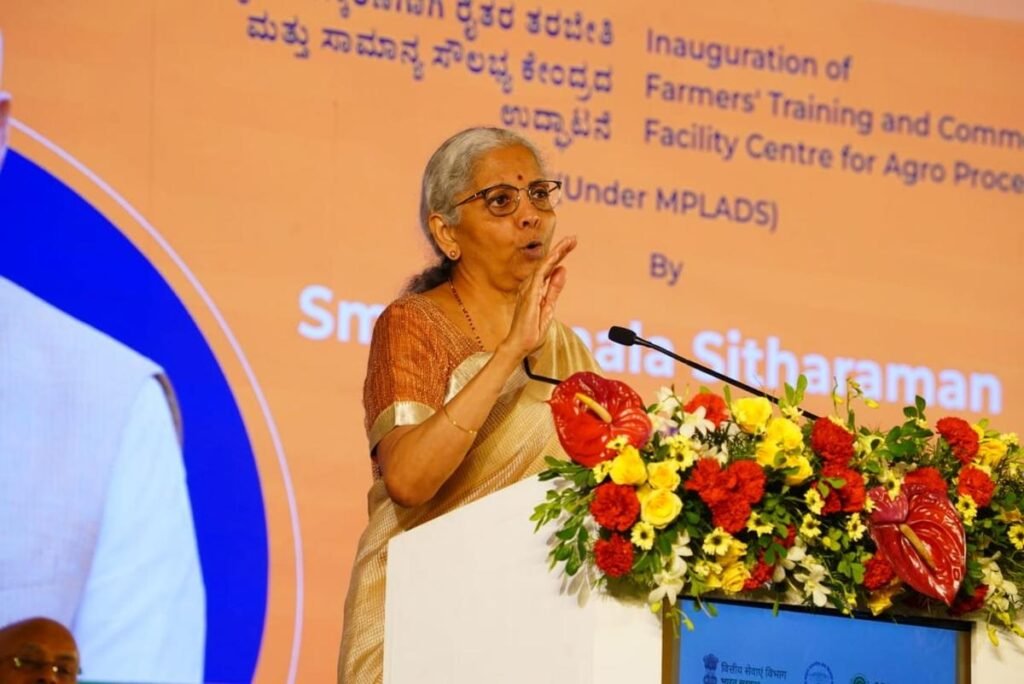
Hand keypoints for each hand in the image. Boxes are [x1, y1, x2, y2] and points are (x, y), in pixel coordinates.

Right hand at [501, 235, 576, 358]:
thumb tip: (562, 270)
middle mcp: (530, 286)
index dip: (560, 256)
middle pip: (547, 263)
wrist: (520, 344)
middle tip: (573, 239)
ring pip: (544, 266)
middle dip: (560, 250)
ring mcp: (528, 290)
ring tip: (569, 243)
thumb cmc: (531, 329)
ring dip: (556, 253)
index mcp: (535, 289)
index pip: (549, 268)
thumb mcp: (549, 307)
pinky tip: (558, 256)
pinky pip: (540, 275)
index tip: (571, 245)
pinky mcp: (529, 295)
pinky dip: (549, 264)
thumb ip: (554, 289)